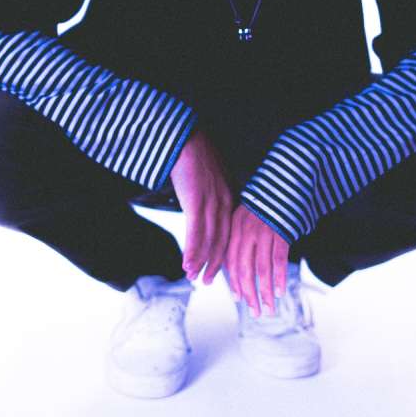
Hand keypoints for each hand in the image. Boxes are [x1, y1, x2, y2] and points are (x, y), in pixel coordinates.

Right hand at [169, 129, 233, 284]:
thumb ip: (210, 193)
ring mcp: (212, 202)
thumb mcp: (209, 177)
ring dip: (201, 262)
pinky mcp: (197, 201)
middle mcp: (224, 202)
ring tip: (194, 277)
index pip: (229, 231)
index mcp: (229, 196)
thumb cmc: (194, 154)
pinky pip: (196, 233)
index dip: (224, 251)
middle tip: (208, 280)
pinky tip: (188, 265)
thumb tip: (203, 206)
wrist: (186, 136)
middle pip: (222, 240)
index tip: (219, 266)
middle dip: (215, 263)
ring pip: (210, 240)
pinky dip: (192, 252)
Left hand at [224, 204, 289, 316]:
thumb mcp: (245, 216)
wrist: (282, 181)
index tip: (239, 299)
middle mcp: (246, 233)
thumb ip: (240, 238)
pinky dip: (279, 278)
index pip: (231, 262)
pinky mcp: (281, 232)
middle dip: (249, 294)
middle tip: (255, 312)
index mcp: (235, 229)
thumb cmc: (263, 202)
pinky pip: (279, 260)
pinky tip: (279, 291)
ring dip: (264, 293)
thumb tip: (237, 265)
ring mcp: (264, 233)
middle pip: (245, 270)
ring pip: (262, 269)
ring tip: (269, 309)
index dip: (234, 283)